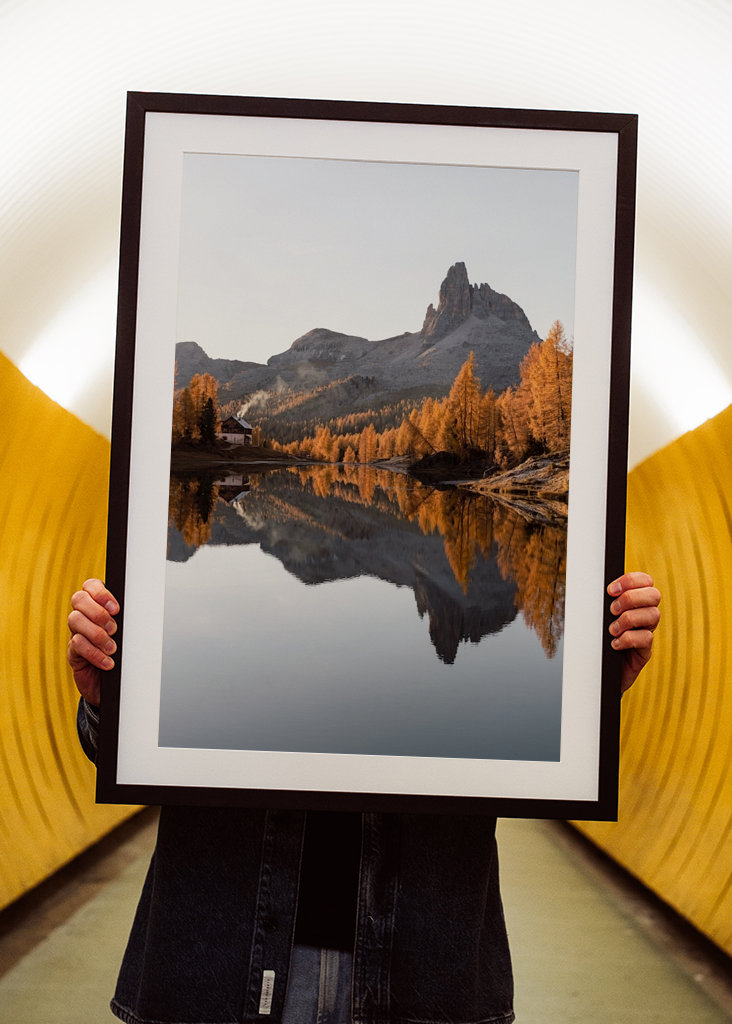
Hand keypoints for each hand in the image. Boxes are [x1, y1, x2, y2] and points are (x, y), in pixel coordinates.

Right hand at [67, 579, 119, 705]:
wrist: (116, 684)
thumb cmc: (125, 654)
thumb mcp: (128, 634)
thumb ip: (127, 620)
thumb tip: (140, 612)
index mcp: (98, 605)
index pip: (90, 586)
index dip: (100, 593)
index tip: (116, 608)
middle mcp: (84, 616)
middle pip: (79, 599)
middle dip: (98, 612)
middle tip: (114, 629)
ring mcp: (76, 632)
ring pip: (75, 620)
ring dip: (97, 634)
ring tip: (112, 648)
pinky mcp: (73, 652)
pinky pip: (77, 644)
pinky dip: (94, 653)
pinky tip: (107, 662)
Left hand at [607, 571, 660, 692]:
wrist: (598, 671)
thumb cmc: (597, 640)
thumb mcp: (599, 618)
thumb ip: (602, 602)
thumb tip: (591, 587)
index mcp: (635, 602)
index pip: (645, 581)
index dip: (631, 580)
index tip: (610, 590)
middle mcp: (645, 615)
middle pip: (654, 595)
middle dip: (631, 598)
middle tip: (612, 610)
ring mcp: (647, 632)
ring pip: (653, 615)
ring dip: (628, 619)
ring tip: (611, 630)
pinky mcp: (645, 651)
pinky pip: (646, 638)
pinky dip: (628, 639)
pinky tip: (614, 644)